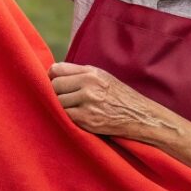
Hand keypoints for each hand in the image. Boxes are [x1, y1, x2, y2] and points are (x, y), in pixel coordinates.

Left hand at [49, 62, 173, 140]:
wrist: (139, 116)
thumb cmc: (118, 96)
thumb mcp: (102, 77)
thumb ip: (78, 73)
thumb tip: (51, 73)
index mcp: (91, 73)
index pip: (56, 70)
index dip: (52, 77)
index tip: (55, 84)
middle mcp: (89, 85)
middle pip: (54, 86)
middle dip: (56, 93)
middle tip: (65, 99)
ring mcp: (88, 103)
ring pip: (58, 103)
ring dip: (61, 107)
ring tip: (73, 108)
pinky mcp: (87, 120)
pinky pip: (65, 116)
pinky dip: (68, 118)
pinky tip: (77, 117)